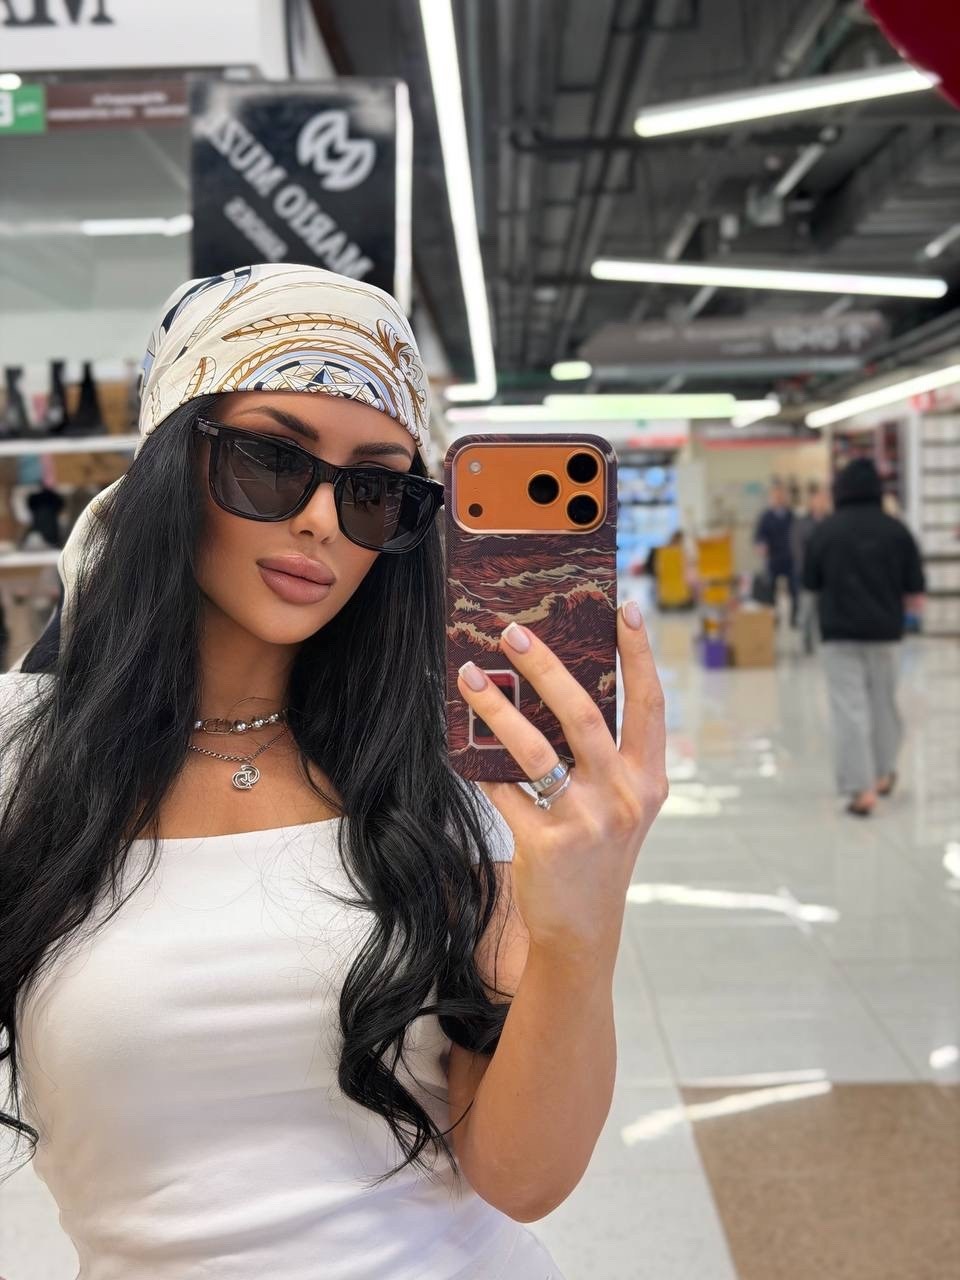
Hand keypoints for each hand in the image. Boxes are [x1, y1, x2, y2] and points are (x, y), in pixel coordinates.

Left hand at [456, 603, 667, 960]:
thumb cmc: (598, 856)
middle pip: (585, 713)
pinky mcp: (547, 843)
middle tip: (513, 630)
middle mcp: (624, 796)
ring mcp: (586, 821)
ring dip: (497, 707)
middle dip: (546, 665)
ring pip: (535, 748)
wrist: (584, 930)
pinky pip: (503, 790)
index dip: (639, 653)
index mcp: (649, 779)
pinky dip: (477, 763)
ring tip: (470, 675)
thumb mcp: (620, 806)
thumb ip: (604, 757)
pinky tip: (457, 739)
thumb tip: (555, 689)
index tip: (624, 607)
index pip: (649, 703)